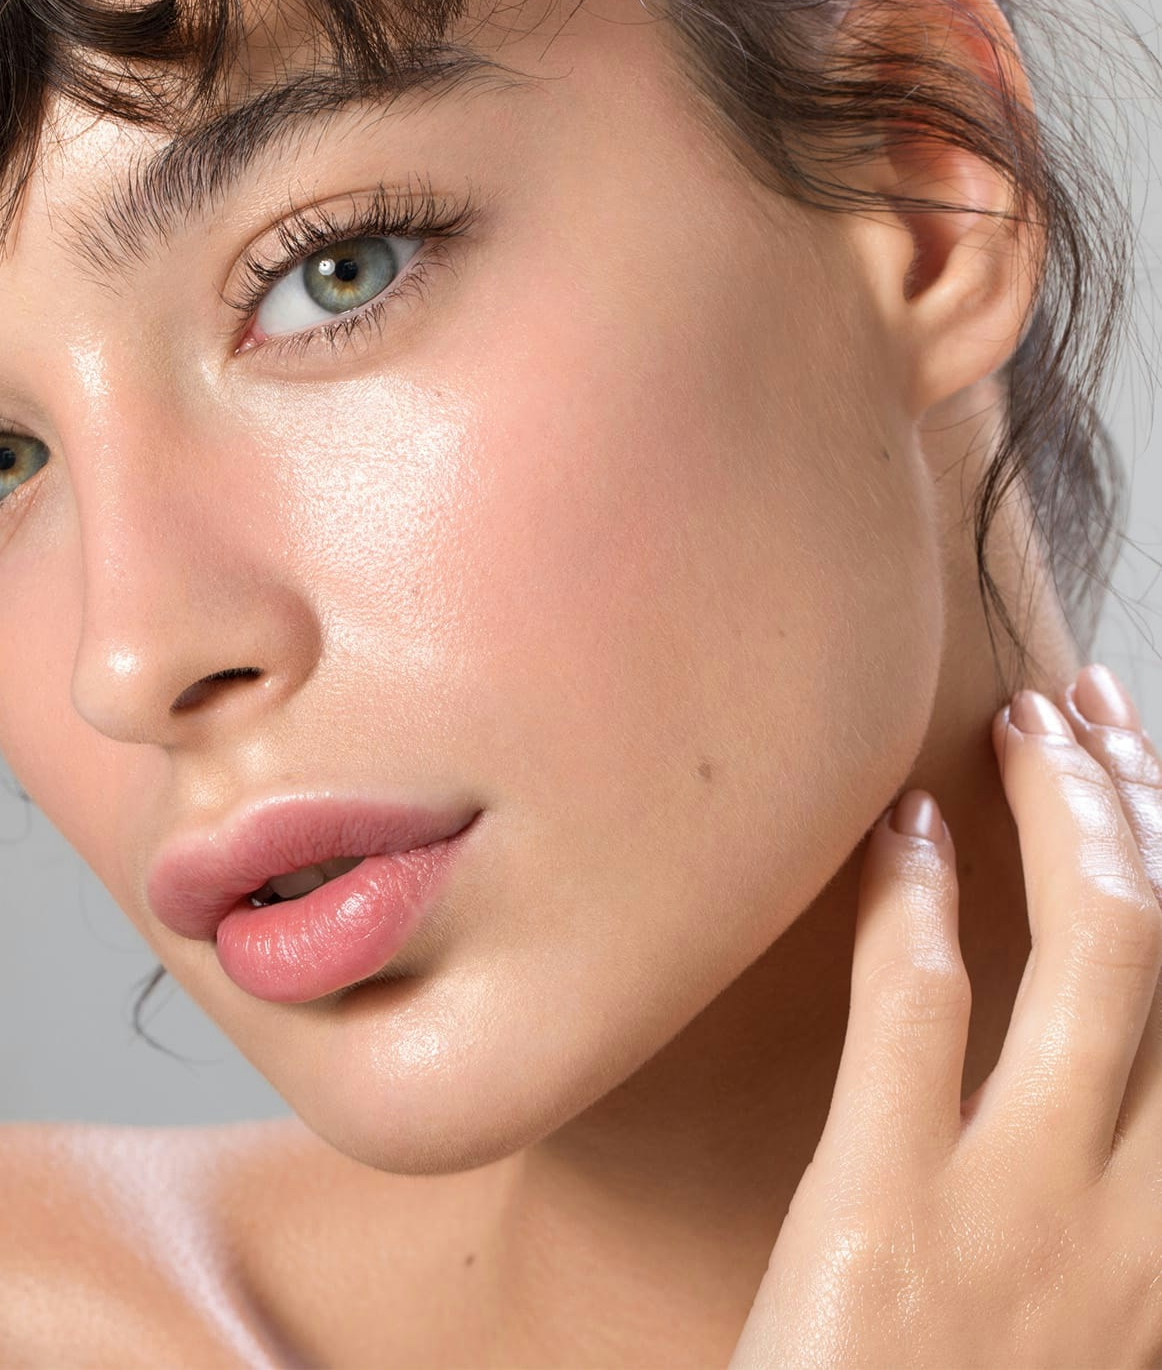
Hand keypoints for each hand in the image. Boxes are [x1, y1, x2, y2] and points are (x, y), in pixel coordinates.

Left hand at [727, 663, 1161, 1368]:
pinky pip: (918, 1011)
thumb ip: (1125, 1193)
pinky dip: (916, 902)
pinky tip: (906, 828)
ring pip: (1092, 955)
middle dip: (1144, 806)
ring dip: (1066, 813)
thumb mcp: (1100, 1317)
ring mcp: (1025, 1213)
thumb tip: (1118, 1059)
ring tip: (1025, 726)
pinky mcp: (887, 1213)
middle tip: (1093, 713)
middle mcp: (1146, 1222)